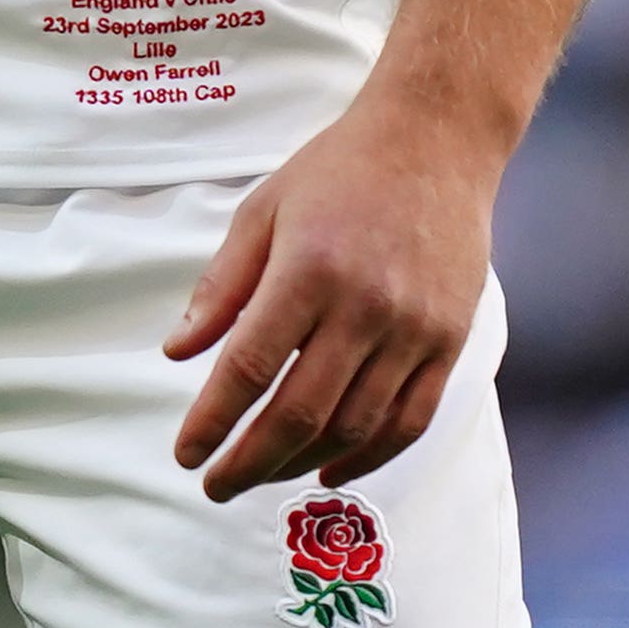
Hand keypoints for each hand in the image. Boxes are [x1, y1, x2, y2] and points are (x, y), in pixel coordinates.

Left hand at [165, 91, 506, 501]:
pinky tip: (329, 469)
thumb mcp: (262, 211)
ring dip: (300, 463)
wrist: (436, 143)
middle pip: (299, 411)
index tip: (187, 453)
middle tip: (215, 485)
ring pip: (354, 426)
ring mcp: (414, 330)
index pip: (250, 368)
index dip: (215, 421)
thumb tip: (179, 353)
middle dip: (249, 460)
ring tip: (261, 476)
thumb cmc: (338, 171)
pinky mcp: (449, 342)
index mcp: (308, 271)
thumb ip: (221, 287)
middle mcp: (364, 307)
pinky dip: (369, 457)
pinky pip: (410, 420)